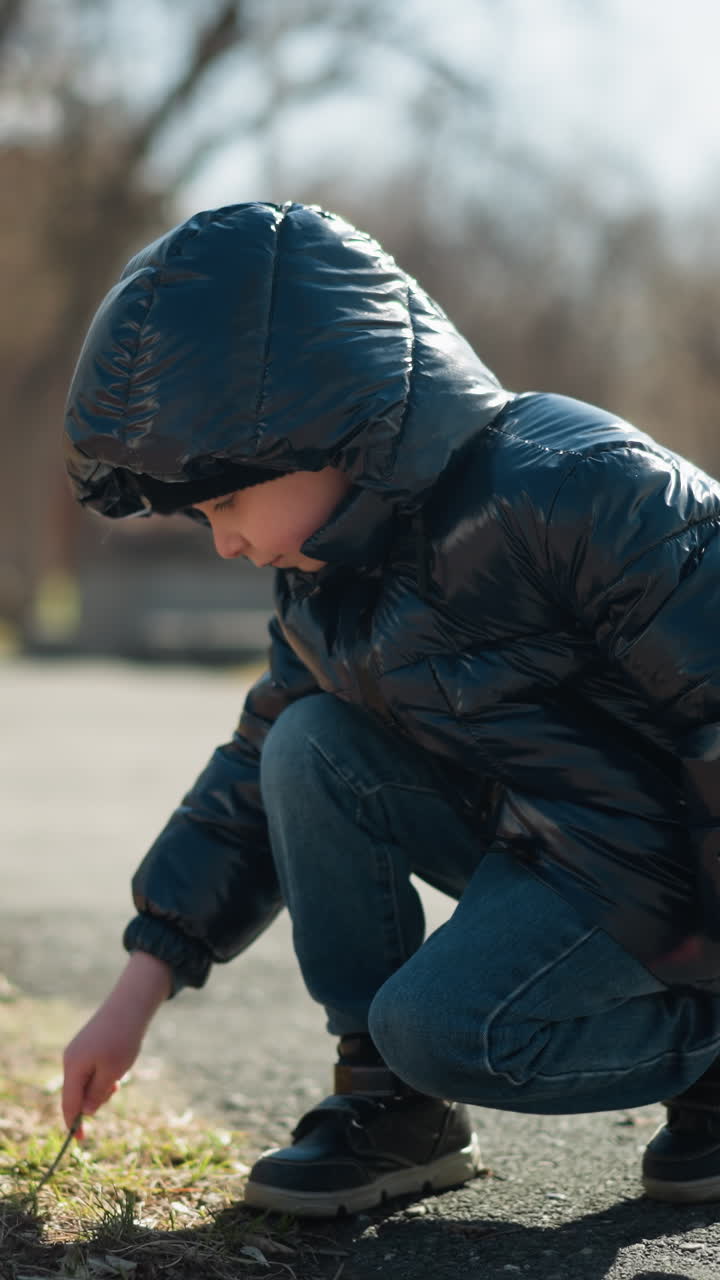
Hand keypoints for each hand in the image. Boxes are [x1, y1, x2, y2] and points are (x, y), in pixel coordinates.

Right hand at [62, 1003, 144, 1139]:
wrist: (130, 1005)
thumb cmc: (122, 1040)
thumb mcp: (112, 1072)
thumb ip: (97, 1094)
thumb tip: (86, 1112)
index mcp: (73, 1067)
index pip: (69, 1103)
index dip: (74, 1124)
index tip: (82, 1141)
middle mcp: (71, 1059)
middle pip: (77, 1094)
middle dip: (96, 1099)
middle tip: (116, 1087)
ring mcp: (78, 1052)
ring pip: (87, 1082)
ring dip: (103, 1086)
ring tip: (120, 1073)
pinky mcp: (88, 1046)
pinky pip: (92, 1070)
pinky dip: (104, 1075)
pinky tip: (119, 1065)